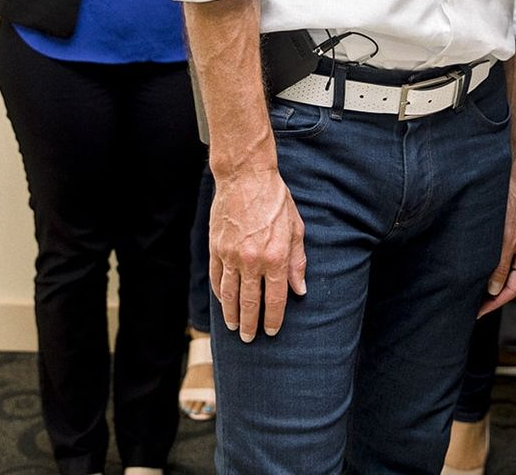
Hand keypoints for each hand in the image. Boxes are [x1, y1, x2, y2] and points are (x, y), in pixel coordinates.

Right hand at [209, 165, 307, 340]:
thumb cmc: (276, 201)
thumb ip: (298, 262)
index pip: (275, 298)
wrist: (245, 177)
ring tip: (234, 327)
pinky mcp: (216, 248)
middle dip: (251, 323)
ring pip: (230, 294)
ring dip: (232, 314)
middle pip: (250, 302)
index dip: (274, 318)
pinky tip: (223, 301)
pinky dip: (219, 293)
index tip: (271, 331)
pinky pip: (216, 277)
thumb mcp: (296, 228)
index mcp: (276, 257)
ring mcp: (231, 255)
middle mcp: (252, 260)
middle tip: (250, 338)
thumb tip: (300, 290)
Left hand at [480, 169, 515, 315]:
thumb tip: (494, 290)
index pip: (512, 288)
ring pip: (503, 268)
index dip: (495, 302)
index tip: (479, 312)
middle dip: (491, 294)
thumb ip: (501, 266)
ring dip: (489, 279)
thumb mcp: (507, 239)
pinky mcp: (510, 233)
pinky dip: (489, 263)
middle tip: (472, 304)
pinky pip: (501, 255)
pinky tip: (476, 264)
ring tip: (472, 288)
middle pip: (508, 281)